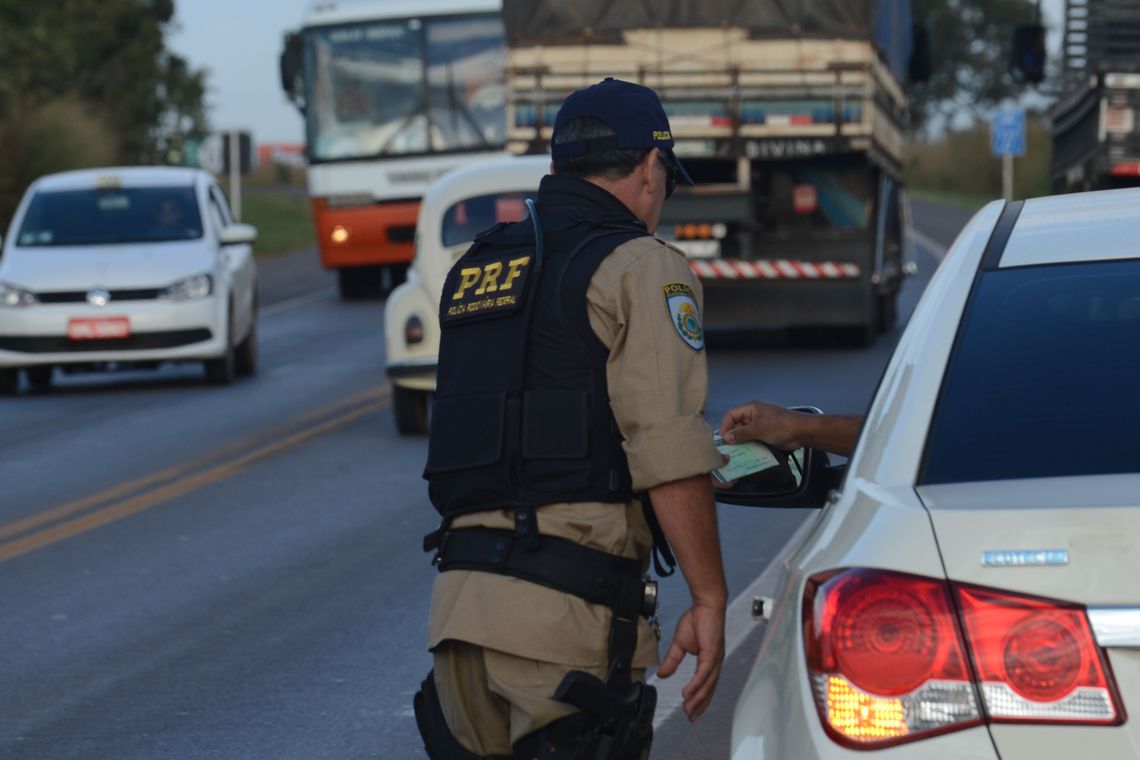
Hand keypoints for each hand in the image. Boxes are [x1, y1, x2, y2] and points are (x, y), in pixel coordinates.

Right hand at [656, 603, 725, 720]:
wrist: (705, 604)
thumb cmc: (696, 620)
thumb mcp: (679, 644)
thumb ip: (672, 661)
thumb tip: (662, 675)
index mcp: (709, 661)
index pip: (705, 685)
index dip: (699, 699)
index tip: (691, 712)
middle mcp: (714, 663)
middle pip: (708, 689)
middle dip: (699, 705)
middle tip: (691, 718)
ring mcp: (715, 659)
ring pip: (707, 685)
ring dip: (698, 699)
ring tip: (689, 710)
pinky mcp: (712, 653)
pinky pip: (704, 673)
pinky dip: (697, 685)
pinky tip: (689, 694)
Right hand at [719, 400, 803, 449]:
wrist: (801, 432)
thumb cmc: (780, 426)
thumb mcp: (758, 429)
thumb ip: (741, 433)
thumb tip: (726, 438)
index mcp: (751, 408)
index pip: (731, 415)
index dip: (725, 426)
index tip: (723, 439)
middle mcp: (753, 415)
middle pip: (736, 425)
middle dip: (731, 435)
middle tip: (727, 448)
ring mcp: (759, 425)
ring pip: (744, 433)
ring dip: (740, 442)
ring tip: (734, 453)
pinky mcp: (764, 434)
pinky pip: (752, 439)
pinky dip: (748, 446)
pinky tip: (744, 454)